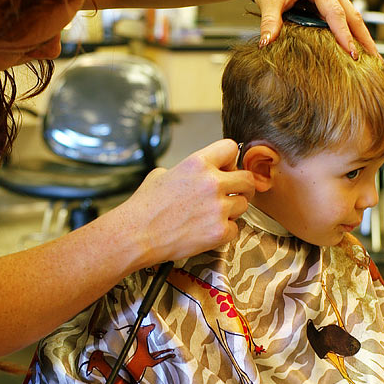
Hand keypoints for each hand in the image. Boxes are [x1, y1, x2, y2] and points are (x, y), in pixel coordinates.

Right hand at [117, 139, 254, 266]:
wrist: (136, 235)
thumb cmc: (144, 208)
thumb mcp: (161, 175)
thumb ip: (185, 170)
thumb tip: (195, 174)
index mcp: (197, 163)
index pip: (230, 148)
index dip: (229, 160)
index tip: (227, 169)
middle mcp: (212, 183)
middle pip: (246, 178)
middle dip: (241, 187)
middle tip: (232, 194)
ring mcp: (217, 208)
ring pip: (244, 205)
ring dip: (232, 210)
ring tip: (213, 215)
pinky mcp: (219, 231)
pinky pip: (236, 228)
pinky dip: (225, 231)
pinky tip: (208, 230)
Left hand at [245, 0, 376, 57]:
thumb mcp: (268, 0)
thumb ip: (269, 22)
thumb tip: (265, 43)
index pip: (336, 14)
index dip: (345, 35)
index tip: (352, 54)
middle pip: (353, 15)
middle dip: (365, 39)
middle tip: (375, 62)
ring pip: (352, 16)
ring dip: (362, 37)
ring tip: (372, 60)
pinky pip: (344, 16)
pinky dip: (352, 32)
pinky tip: (357, 49)